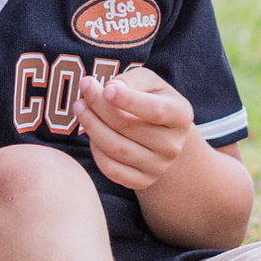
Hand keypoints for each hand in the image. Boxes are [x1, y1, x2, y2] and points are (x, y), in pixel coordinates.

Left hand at [79, 64, 195, 193]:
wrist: (164, 136)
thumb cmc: (152, 100)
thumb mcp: (150, 82)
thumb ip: (133, 79)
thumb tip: (111, 88)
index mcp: (180, 116)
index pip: (155, 110)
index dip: (129, 100)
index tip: (106, 88)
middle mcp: (172, 145)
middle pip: (127, 127)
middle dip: (99, 105)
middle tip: (84, 87)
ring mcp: (158, 167)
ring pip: (115, 148)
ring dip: (91, 125)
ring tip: (80, 106)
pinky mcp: (142, 181)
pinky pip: (111, 169)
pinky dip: (96, 150)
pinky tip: (92, 132)